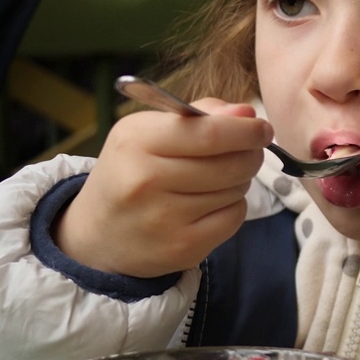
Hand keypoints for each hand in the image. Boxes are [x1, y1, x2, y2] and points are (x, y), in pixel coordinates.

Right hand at [53, 100, 271, 277]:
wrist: (97, 233)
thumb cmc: (132, 170)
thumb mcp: (150, 131)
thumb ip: (200, 115)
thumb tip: (247, 112)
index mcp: (137, 140)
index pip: (210, 132)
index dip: (246, 130)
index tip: (262, 128)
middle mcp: (146, 179)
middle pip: (231, 163)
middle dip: (250, 154)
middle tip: (247, 152)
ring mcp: (163, 218)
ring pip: (235, 190)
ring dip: (239, 181)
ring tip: (216, 179)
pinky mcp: (182, 247)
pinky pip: (234, 218)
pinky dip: (233, 207)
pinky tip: (212, 204)